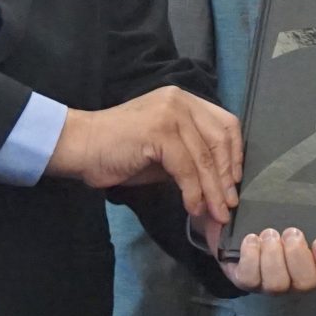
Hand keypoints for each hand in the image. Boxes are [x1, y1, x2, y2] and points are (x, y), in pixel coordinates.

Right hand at [50, 88, 241, 223]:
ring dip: (213, 192)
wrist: (80, 147)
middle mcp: (181, 101)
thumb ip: (191, 161)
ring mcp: (170, 113)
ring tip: (216, 214)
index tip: (235, 182)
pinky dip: (193, 192)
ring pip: (205, 158)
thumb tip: (219, 190)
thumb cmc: (119, 152)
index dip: (235, 155)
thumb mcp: (164, 153)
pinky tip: (193, 208)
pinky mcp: (159, 131)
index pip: (225, 124)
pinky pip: (187, 168)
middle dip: (227, 178)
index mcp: (184, 101)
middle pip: (220, 140)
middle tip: (229, 205)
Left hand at [208, 224, 315, 293]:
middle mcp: (298, 282)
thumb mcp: (306, 216)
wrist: (254, 226)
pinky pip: (249, 279)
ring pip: (277, 284)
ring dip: (273, 256)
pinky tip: (252, 239)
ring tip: (269, 233)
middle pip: (305, 284)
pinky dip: (250, 257)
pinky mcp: (249, 282)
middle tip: (291, 232)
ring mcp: (273, 285)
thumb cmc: (288, 220)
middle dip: (297, 255)